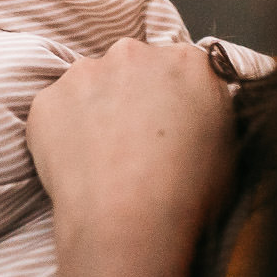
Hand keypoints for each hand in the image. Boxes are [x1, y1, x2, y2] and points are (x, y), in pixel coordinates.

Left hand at [28, 37, 235, 256]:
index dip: (174, 98)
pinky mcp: (48, 99)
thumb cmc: (188, 194)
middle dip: (132, 95)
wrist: (130, 222)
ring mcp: (85, 73)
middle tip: (134, 141)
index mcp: (188, 63)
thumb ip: (208, 111)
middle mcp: (135, 54)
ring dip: (96, 109)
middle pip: (133, 67)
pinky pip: (57, 110)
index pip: (181, 67)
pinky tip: (79, 165)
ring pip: (91, 85)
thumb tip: (191, 115)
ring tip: (104, 158)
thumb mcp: (228, 148)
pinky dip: (64, 131)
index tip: (169, 123)